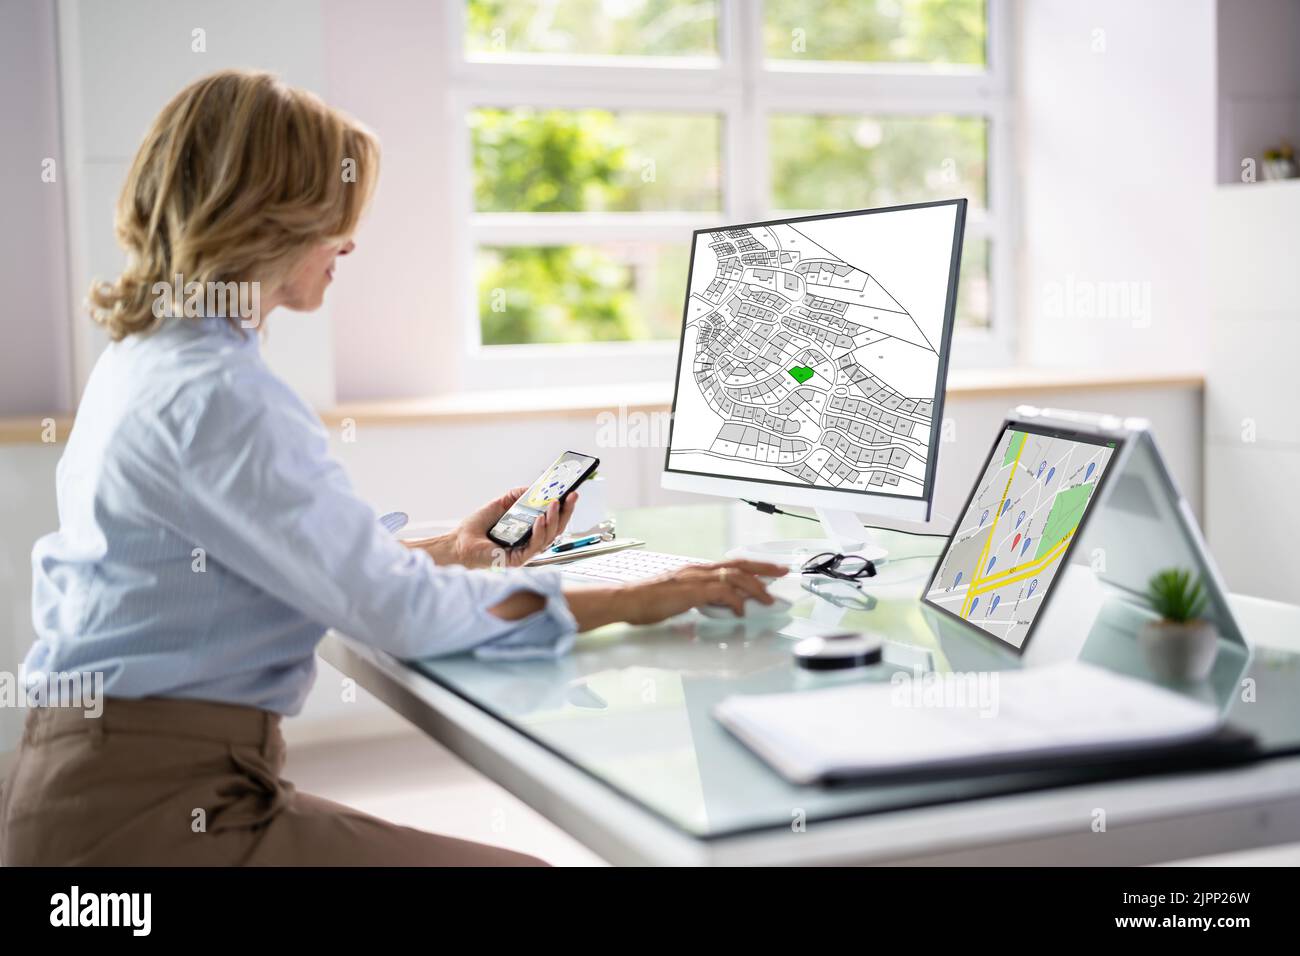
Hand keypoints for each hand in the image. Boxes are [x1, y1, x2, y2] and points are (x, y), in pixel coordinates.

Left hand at [450, 486, 577, 569]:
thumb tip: (535, 487)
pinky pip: (535, 546)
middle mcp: (530, 542)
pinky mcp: (518, 560)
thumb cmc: (477, 527)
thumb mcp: (500, 504)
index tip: (571, 493)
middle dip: (566, 512)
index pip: (552, 520)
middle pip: (556, 529)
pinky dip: (539, 531)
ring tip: (555, 503)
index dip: (563, 508)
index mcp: (528, 530)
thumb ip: (517, 496)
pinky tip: (540, 519)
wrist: (459, 543)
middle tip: (572, 496)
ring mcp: (526, 552)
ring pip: (549, 537)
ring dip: (554, 519)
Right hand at [622, 560, 788, 624]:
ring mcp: (695, 578)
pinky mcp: (691, 590)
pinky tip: (741, 611)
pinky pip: (721, 592)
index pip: (731, 564)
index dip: (753, 567)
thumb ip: (700, 599)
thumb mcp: (680, 598)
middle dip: (764, 568)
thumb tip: (719, 607)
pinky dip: (735, 601)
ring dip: (755, 586)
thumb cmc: (647, 602)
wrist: (627, 600)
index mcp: (696, 571)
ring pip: (735, 576)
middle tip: (783, 572)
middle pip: (739, 564)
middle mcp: (698, 570)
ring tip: (768, 598)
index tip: (769, 572)